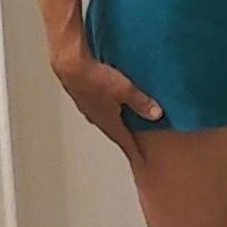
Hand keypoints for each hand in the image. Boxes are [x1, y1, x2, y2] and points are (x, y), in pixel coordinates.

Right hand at [52, 52, 162, 172]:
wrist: (70, 65)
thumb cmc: (95, 78)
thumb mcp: (125, 91)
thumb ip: (141, 103)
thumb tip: (156, 114)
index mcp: (109, 122)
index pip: (125, 142)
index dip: (135, 152)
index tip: (141, 161)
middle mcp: (97, 118)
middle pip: (115, 132)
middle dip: (125, 139)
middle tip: (133, 144)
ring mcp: (88, 108)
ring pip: (105, 120)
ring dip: (115, 123)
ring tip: (124, 123)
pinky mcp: (82, 97)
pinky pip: (98, 108)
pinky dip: (106, 110)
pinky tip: (108, 102)